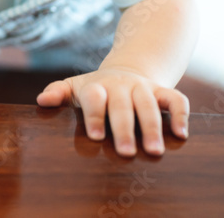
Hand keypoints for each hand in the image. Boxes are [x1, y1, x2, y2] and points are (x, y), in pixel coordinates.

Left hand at [36, 66, 189, 156]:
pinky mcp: (163, 90)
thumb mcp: (74, 88)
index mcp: (97, 86)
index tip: (94, 136)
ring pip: (149, 104)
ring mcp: (143, 87)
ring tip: (155, 151)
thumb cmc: (95, 90)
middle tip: (126, 153)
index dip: (94, 115)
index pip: (94, 97)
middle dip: (124, 129)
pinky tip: (181, 135)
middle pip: (122, 105)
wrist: (125, 70)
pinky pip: (176, 98)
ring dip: (153, 127)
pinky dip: (181, 115)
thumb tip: (41, 101)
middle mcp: (120, 85)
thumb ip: (58, 93)